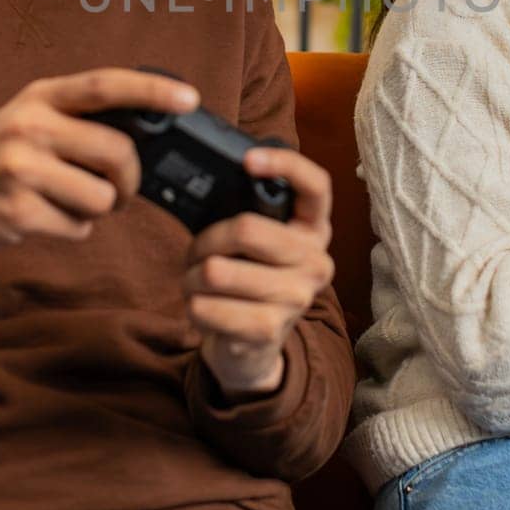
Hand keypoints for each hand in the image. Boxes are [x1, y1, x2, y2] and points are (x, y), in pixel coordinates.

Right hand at [0, 69, 199, 267]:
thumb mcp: (29, 120)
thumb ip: (79, 118)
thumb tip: (150, 129)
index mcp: (39, 96)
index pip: (105, 84)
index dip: (152, 90)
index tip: (190, 98)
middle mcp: (29, 125)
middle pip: (118, 152)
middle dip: (128, 178)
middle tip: (115, 188)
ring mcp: (20, 168)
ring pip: (103, 197)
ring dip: (97, 209)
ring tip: (65, 201)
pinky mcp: (17, 211)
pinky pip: (79, 228)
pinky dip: (72, 229)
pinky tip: (43, 217)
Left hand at [183, 145, 333, 398]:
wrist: (252, 349)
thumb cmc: (249, 282)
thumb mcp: (260, 245)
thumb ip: (249, 214)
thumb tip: (206, 182)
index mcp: (315, 231)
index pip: (316, 185)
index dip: (284, 164)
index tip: (247, 160)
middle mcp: (315, 262)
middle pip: (246, 229)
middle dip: (205, 240)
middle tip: (198, 252)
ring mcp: (295, 298)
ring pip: (215, 270)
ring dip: (192, 276)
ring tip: (198, 283)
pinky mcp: (267, 330)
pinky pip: (205, 306)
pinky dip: (192, 305)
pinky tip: (204, 308)